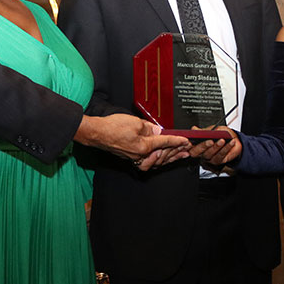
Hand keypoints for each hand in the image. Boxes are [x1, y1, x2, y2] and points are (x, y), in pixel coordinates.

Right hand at [75, 114, 189, 171]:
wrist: (96, 133)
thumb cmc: (112, 127)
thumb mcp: (135, 122)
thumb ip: (149, 128)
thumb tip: (158, 131)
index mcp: (143, 146)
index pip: (165, 142)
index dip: (177, 140)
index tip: (186, 140)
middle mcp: (140, 155)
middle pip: (163, 155)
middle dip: (177, 151)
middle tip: (187, 149)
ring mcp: (135, 158)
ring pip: (157, 161)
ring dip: (169, 158)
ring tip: (180, 156)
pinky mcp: (130, 158)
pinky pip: (149, 162)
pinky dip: (158, 160)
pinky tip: (162, 159)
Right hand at [191, 127, 241, 165]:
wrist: (233, 138)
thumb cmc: (220, 134)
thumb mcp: (211, 129)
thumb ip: (202, 131)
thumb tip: (194, 129)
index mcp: (196, 145)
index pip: (189, 146)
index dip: (188, 144)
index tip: (193, 138)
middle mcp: (201, 153)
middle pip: (197, 153)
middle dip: (203, 146)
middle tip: (210, 141)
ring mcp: (209, 158)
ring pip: (209, 154)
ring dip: (216, 147)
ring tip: (222, 140)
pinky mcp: (218, 161)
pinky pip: (221, 155)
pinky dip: (226, 148)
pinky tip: (230, 142)